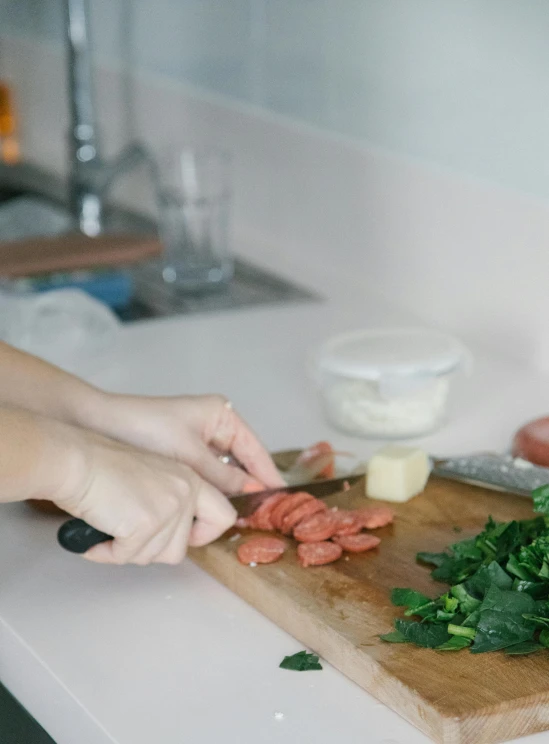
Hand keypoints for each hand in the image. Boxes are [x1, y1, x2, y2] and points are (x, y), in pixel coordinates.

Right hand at [56, 430, 236, 564]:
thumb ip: (171, 502)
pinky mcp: (145, 523)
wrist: (77, 460)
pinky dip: (108, 552)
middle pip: (181, 549)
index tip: (183, 538)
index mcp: (190, 478)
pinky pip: (127, 556)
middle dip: (152, 550)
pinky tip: (97, 536)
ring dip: (128, 551)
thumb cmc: (103, 467)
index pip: (223, 516)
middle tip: (130, 536)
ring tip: (110, 529)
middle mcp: (185, 491)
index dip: (203, 535)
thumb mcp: (154, 477)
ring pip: (155, 557)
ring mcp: (168, 507)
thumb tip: (172, 539)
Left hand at [86, 393, 284, 495]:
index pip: (254, 449)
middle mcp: (214, 426)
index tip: (280, 498)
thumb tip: (252, 492)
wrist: (100, 425)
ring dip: (226, 492)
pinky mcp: (182, 454)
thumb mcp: (190, 454)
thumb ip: (223, 475)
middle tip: (257, 514)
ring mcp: (198, 440)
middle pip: (241, 462)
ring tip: (236, 515)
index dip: (267, 474)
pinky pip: (205, 476)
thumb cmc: (145, 428)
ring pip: (222, 472)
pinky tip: (210, 508)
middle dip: (246, 487)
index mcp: (221, 415)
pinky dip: (208, 490)